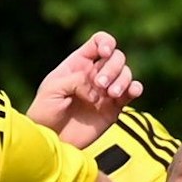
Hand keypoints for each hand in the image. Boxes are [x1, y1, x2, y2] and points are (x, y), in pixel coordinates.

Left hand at [26, 32, 143, 149]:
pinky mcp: (114, 107)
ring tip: (110, 95)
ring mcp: (106, 90)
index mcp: (78, 64)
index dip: (106, 43)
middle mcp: (95, 74)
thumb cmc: (46, 112)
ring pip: (126, 73)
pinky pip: (131, 93)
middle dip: (112, 68)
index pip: (99, 42)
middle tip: (100, 85)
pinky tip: (133, 92)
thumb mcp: (52, 89)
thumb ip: (75, 80)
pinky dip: (136, 88)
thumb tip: (97, 87)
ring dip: (122, 80)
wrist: (52, 139)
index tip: (104, 53)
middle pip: (116, 57)